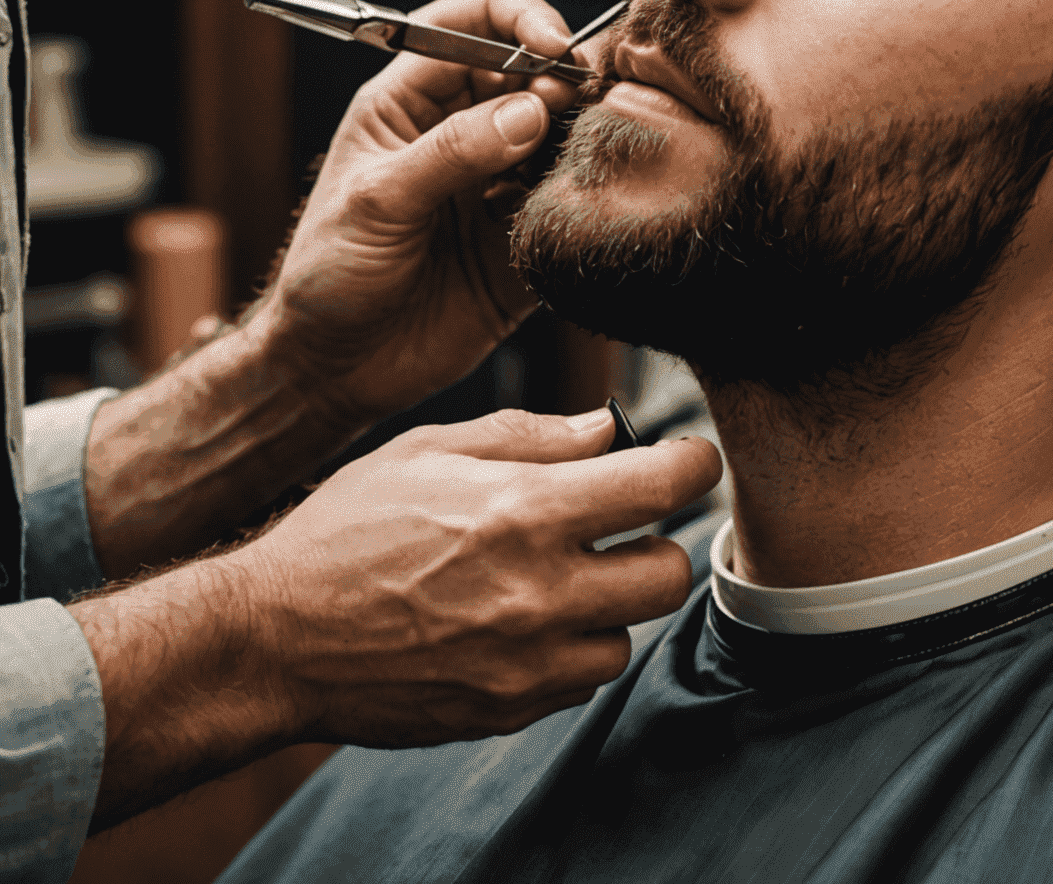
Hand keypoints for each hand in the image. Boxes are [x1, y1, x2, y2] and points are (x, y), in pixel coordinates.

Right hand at [242, 408, 722, 745]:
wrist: (271, 640)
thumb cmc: (346, 530)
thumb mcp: (429, 449)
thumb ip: (530, 436)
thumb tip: (606, 429)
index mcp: (526, 511)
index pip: (664, 486)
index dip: (692, 463)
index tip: (686, 459)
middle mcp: (539, 592)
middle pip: (670, 573)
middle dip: (657, 542)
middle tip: (621, 526)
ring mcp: (525, 663)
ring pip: (626, 634)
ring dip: (608, 603)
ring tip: (554, 577)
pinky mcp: (506, 711)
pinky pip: (577, 680)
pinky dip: (566, 650)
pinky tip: (518, 621)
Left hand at [247, 0, 589, 427]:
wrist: (336, 369)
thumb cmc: (326, 277)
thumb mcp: (376, 202)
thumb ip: (452, 152)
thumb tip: (528, 110)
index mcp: (413, 99)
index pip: (477, 20)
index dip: (522, 19)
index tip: (554, 47)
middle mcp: (464, 128)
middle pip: (538, 68)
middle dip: (567, 78)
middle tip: (579, 109)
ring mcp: (501, 179)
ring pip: (568, 129)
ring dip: (585, 135)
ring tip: (584, 158)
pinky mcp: (529, 232)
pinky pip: (577, 197)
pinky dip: (590, 194)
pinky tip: (579, 208)